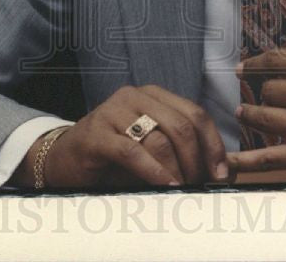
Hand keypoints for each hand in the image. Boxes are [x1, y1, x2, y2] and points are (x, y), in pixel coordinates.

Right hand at [14, 84, 230, 188]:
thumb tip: (219, 172)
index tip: (221, 173)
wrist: (63, 158)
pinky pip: (132, 151)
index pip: (195, 113)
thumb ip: (179, 151)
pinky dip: (153, 171)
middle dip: (197, 160)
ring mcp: (113, 111)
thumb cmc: (112, 156)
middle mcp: (134, 96)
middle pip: (181, 125)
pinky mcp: (96, 133)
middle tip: (201, 185)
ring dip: (178, 169)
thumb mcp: (150, 148)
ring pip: (159, 138)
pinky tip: (165, 185)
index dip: (213, 144)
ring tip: (183, 190)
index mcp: (153, 95)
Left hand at [228, 0, 285, 174]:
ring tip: (245, 112)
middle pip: (271, 91)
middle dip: (263, 90)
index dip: (255, 63)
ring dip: (252, 115)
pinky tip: (232, 162)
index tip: (243, 67)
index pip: (277, 60)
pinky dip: (251, 161)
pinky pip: (277, 158)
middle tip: (259, 92)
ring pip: (268, 120)